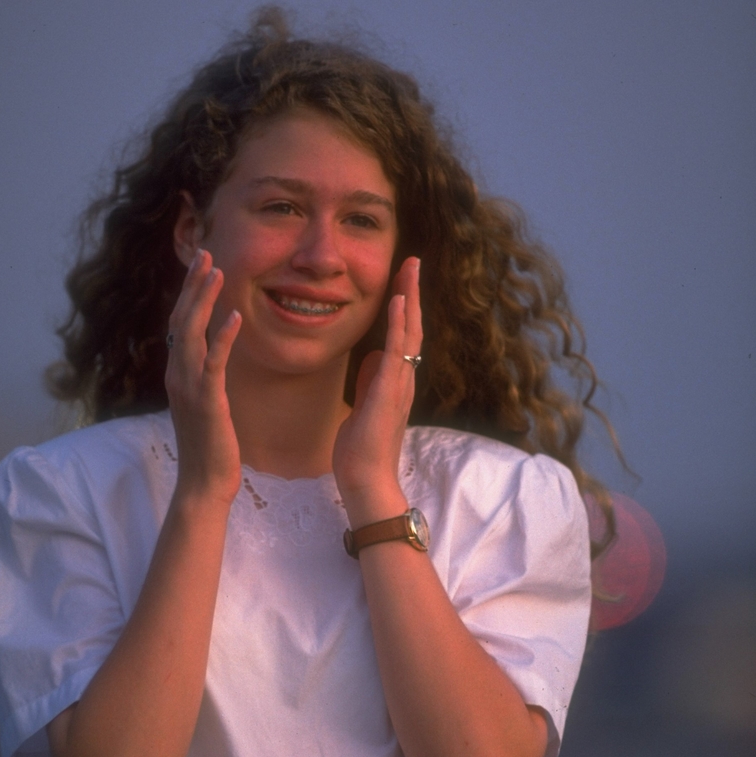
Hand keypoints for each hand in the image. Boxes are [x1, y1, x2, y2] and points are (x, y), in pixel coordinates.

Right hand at [165, 249, 241, 504]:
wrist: (204, 483)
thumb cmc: (210, 447)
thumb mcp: (205, 405)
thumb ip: (204, 379)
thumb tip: (210, 360)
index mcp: (177, 375)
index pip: (180, 325)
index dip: (189, 294)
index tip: (202, 267)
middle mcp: (177, 375)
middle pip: (181, 319)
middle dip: (193, 285)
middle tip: (207, 254)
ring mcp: (189, 387)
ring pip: (192, 333)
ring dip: (204, 299)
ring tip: (219, 271)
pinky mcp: (207, 401)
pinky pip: (214, 362)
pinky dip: (223, 337)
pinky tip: (235, 316)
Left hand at [333, 256, 422, 527]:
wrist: (366, 479)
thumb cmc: (362, 450)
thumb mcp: (363, 406)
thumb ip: (370, 381)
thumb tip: (372, 357)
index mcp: (397, 381)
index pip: (404, 335)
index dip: (405, 305)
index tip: (402, 278)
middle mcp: (404, 378)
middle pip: (412, 326)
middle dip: (412, 292)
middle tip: (412, 260)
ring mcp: (399, 384)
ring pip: (410, 332)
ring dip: (410, 298)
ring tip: (410, 267)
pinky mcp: (389, 391)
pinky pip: (397, 351)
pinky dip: (399, 325)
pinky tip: (399, 302)